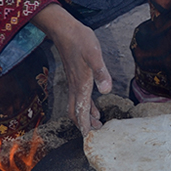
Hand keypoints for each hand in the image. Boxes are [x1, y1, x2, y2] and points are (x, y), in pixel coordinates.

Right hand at [32, 4, 111, 135]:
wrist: (64, 29)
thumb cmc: (80, 40)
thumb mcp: (94, 54)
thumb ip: (101, 72)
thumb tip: (107, 90)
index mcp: (81, 85)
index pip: (81, 112)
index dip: (85, 127)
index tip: (89, 140)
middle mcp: (75, 87)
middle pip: (76, 113)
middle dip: (84, 125)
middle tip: (96, 134)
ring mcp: (73, 82)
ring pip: (77, 106)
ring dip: (86, 116)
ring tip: (98, 124)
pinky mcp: (75, 77)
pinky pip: (79, 97)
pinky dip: (86, 106)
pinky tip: (94, 106)